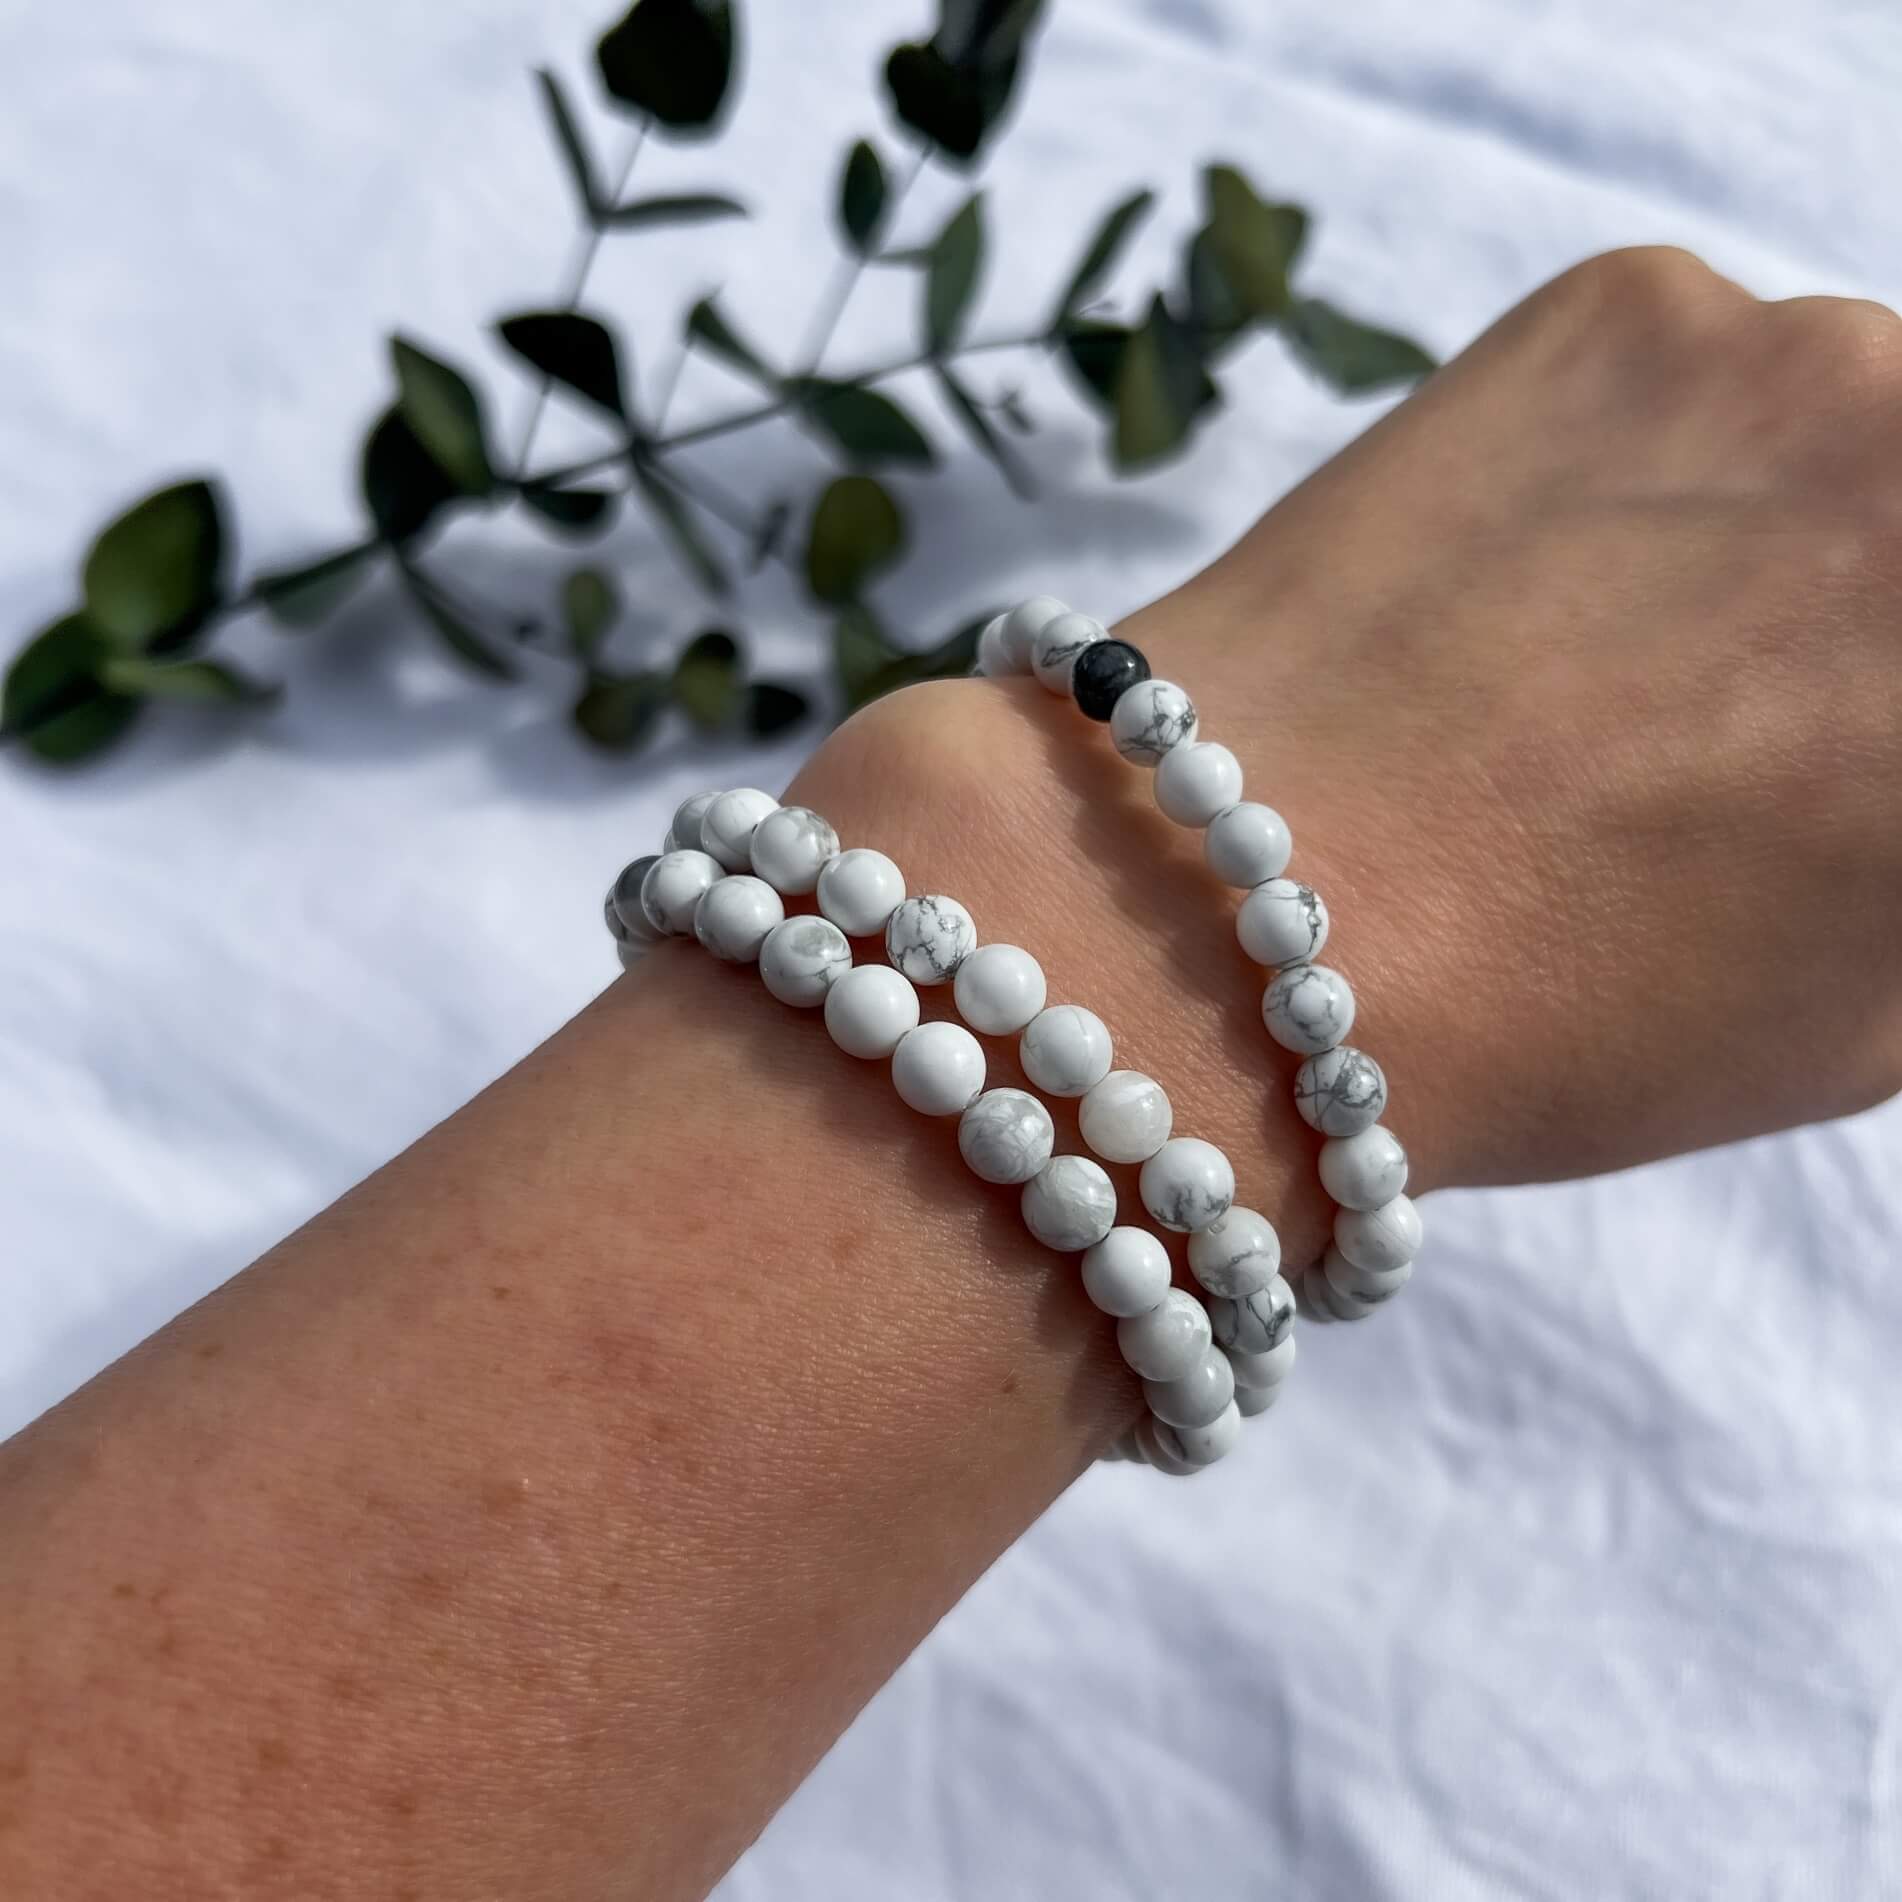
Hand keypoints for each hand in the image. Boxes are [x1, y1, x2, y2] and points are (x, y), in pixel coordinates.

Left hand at [789, 247, 1901, 1260]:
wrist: (1236, 918)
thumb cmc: (1563, 1015)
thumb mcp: (1869, 1000)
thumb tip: (1876, 738)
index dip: (1860, 718)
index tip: (1813, 743)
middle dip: (1851, 614)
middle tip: (1735, 710)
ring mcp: (1799, 353)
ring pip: (1837, 428)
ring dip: (1772, 521)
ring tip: (1602, 658)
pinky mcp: (1625, 304)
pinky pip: (1693, 371)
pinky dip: (1643, 459)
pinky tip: (1522, 582)